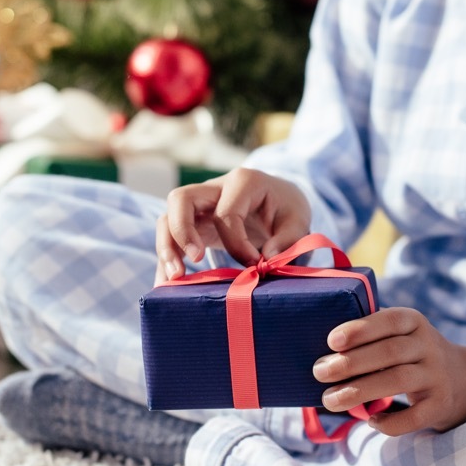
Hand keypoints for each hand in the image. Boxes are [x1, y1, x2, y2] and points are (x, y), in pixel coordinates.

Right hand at [155, 167, 310, 282]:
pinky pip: (172, 236)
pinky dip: (167, 259)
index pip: (227, 214)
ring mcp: (200, 204)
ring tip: (173, 279)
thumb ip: (288, 239)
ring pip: (168, 217)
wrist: (280, 202)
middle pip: (181, 200)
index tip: (255, 265)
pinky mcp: (194, 222)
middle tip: (194, 261)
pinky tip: (166, 284)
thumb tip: (265, 259)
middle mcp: (215, 187)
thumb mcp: (298, 221)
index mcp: (243, 182)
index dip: (237, 245)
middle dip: (181, 232)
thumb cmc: (288, 210)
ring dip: (166, 247)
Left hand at [313, 307, 465, 435]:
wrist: (461, 378)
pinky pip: (415, 416)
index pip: (389, 320)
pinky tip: (369, 421)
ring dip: (359, 391)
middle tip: (319, 372)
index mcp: (414, 322)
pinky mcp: (441, 404)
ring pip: (398, 381)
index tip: (331, 340)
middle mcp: (429, 345)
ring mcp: (438, 375)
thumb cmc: (410, 353)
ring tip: (329, 400)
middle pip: (389, 352)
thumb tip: (319, 346)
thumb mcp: (400, 333)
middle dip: (350, 363)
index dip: (360, 329)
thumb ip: (370, 334)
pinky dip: (390, 422)